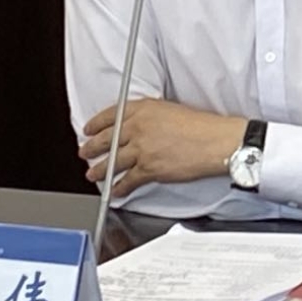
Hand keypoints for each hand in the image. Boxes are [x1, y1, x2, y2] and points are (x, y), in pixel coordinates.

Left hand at [80, 99, 245, 198]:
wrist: (216, 142)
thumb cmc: (203, 127)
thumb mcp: (172, 110)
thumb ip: (151, 117)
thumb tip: (140, 128)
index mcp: (144, 109)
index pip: (111, 115)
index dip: (96, 123)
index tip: (89, 129)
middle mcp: (138, 127)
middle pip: (106, 139)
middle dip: (91, 148)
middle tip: (84, 152)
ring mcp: (141, 149)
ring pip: (112, 161)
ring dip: (99, 170)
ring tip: (92, 174)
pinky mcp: (148, 169)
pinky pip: (128, 180)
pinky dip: (119, 187)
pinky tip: (115, 191)